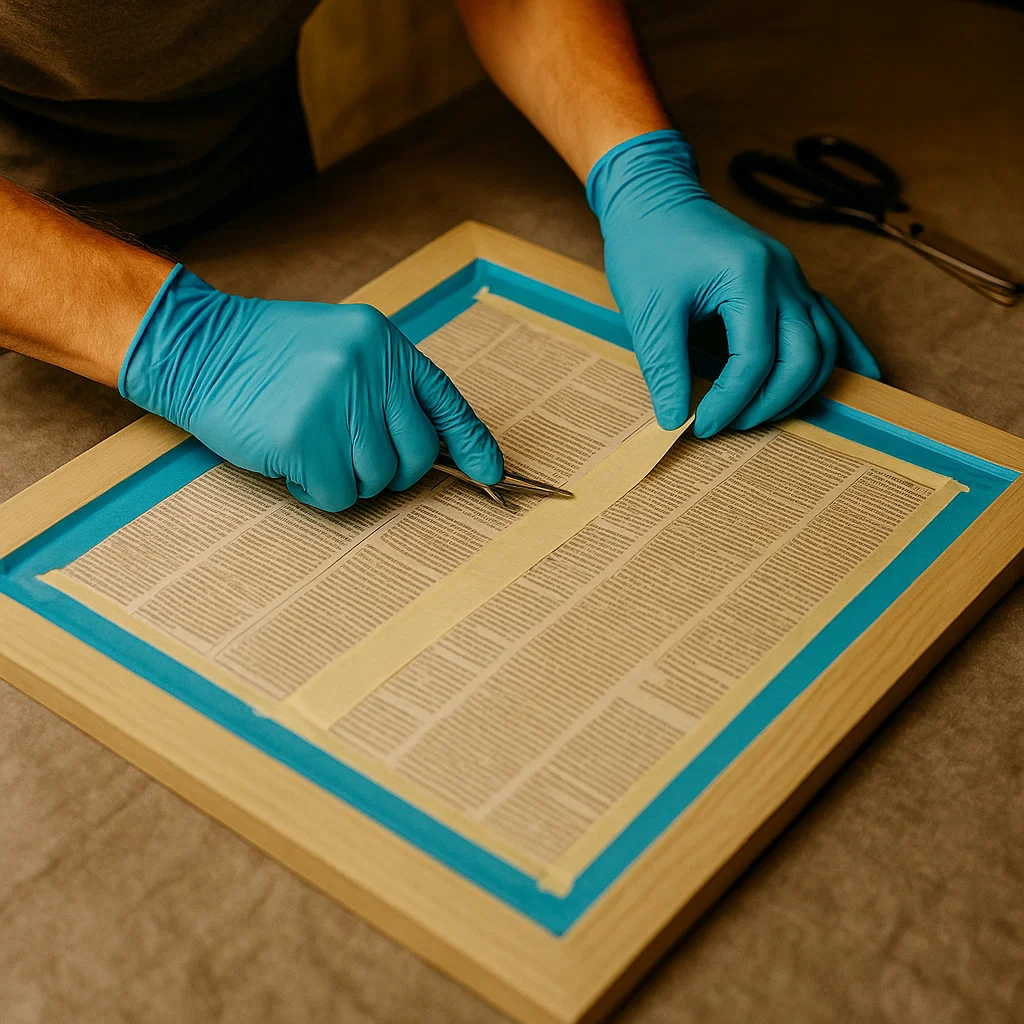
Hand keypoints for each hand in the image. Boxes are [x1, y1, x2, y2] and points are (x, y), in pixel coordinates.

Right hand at [120, 266, 502, 510]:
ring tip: (313, 450)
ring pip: (377, 480)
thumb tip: (432, 449)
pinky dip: (317, 492)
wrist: (199, 348)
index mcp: (382, 343)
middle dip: (390, 472)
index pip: (444, 401)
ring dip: (348, 479)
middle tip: (350, 457)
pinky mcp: (303, 439)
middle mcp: (367, 368)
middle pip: (414, 455)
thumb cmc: (270, 357)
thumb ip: (385, 388)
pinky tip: (292, 463)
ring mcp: (336, 403)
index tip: (490, 473)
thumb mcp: (341, 349)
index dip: (472, 443)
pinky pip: (338, 496)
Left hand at [587, 130, 880, 435]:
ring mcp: (793, 277)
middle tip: (731, 426)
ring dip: (799, 390)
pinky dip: (844, 354)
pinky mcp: (792, 281)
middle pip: (801, 358)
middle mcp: (783, 275)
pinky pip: (831, 322)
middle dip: (768, 404)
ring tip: (761, 415)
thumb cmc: (648, 246)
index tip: (699, 426)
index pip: (753, 360)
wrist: (654, 198)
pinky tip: (863, 378)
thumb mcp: (649, 311)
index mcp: (749, 277)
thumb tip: (674, 420)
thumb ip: (666, 368)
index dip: (729, 402)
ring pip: (823, 346)